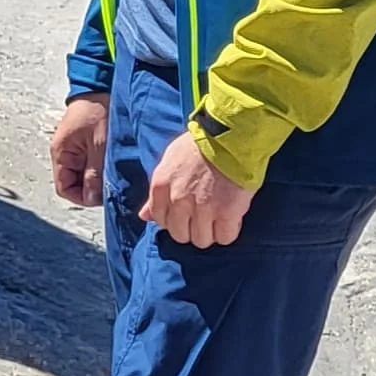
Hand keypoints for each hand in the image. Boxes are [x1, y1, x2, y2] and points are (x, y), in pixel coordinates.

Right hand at [50, 94, 109, 207]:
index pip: (64, 188)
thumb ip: (94, 175)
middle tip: (111, 181)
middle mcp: (64, 152)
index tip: (101, 195)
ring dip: (98, 175)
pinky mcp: (85, 142)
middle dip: (92, 186)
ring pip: (84, 173)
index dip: (82, 196)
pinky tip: (112, 160)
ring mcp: (74, 147)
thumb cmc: (98, 110)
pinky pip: (90, 162)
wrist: (102, 84)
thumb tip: (91, 198)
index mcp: (61, 153)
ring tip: (113, 168)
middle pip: (75, 182)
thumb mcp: (100, 147)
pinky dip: (100, 165)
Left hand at [145, 130, 253, 246]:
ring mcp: (203, 208)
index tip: (186, 214)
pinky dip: (229, 231)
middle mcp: (178, 200)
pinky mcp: (227, 212)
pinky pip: (225, 237)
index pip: (161, 221)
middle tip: (203, 216)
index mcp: (161, 186)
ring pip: (202, 240)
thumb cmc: (199, 146)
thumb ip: (157, 192)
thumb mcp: (170, 161)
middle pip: (181, 235)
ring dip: (210, 232)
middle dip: (192, 229)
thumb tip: (145, 216)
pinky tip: (231, 218)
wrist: (230, 135)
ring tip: (218, 217)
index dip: (175, 220)